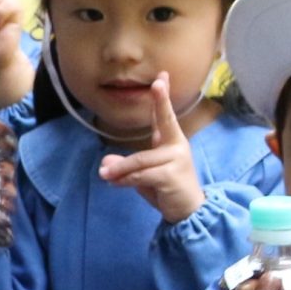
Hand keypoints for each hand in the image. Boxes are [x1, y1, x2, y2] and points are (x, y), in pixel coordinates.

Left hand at [96, 74, 205, 223]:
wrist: (186, 212)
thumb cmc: (166, 189)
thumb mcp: (142, 176)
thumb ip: (126, 167)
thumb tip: (106, 164)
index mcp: (171, 142)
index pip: (164, 117)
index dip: (162, 98)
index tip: (161, 77)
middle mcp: (177, 146)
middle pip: (166, 121)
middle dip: (161, 102)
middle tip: (156, 84)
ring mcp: (177, 159)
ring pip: (140, 160)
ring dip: (120, 168)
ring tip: (104, 174)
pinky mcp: (172, 175)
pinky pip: (142, 174)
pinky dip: (125, 179)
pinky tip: (115, 183)